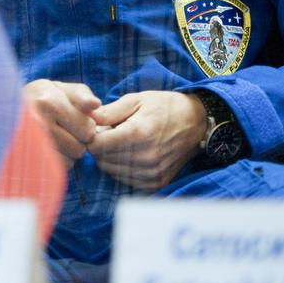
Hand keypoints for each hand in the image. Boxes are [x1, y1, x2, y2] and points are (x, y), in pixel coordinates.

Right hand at [23, 79, 100, 168]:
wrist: (8, 106)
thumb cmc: (44, 97)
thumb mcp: (63, 90)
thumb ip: (83, 95)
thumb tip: (95, 105)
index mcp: (49, 103)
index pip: (87, 129)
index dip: (86, 126)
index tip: (76, 120)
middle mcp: (38, 123)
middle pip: (78, 148)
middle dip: (77, 141)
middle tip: (65, 130)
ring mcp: (30, 142)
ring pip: (68, 160)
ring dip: (68, 152)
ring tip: (56, 137)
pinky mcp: (27, 156)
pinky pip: (56, 168)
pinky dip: (58, 160)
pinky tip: (50, 147)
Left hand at [88, 91, 206, 190]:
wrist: (196, 123)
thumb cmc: (164, 107)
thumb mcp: (136, 100)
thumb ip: (108, 111)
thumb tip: (86, 119)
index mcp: (138, 134)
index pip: (96, 145)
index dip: (91, 136)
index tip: (97, 128)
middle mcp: (145, 157)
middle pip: (101, 159)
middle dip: (99, 146)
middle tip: (109, 133)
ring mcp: (152, 173)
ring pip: (111, 171)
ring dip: (109, 158)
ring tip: (121, 142)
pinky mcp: (157, 183)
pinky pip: (125, 179)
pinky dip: (121, 168)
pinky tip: (130, 154)